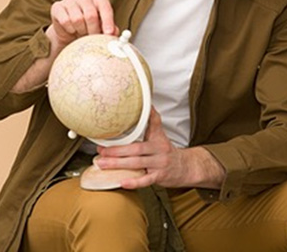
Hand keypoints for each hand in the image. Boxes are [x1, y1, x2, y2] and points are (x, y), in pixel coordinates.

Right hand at [46, 0, 118, 48]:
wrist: (69, 33)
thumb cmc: (90, 29)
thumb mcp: (103, 29)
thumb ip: (111, 30)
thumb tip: (114, 33)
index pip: (105, 7)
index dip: (107, 21)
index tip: (108, 34)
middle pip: (91, 14)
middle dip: (93, 30)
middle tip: (93, 39)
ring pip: (77, 19)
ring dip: (81, 31)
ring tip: (82, 33)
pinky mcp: (57, 6)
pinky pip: (65, 21)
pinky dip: (70, 30)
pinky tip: (71, 30)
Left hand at [95, 109, 225, 189]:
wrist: (185, 168)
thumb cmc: (167, 151)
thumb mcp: (161, 135)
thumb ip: (152, 122)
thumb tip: (146, 104)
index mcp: (158, 138)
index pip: (151, 124)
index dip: (143, 118)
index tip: (129, 114)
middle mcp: (159, 150)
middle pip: (136, 148)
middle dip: (116, 150)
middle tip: (101, 151)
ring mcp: (159, 164)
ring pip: (137, 163)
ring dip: (118, 164)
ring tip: (102, 164)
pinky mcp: (160, 177)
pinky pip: (146, 180)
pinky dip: (134, 182)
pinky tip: (122, 182)